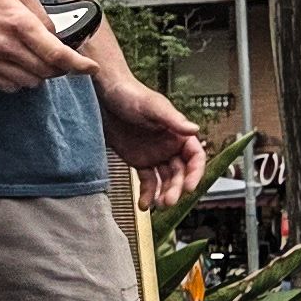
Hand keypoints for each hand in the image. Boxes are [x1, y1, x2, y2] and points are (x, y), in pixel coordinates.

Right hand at [0, 0, 101, 92]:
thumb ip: (42, 15)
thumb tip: (55, 35)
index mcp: (20, 24)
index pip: (58, 54)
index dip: (79, 65)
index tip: (90, 68)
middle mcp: (6, 45)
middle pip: (47, 72)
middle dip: (61, 67)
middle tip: (61, 58)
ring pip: (31, 82)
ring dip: (41, 74)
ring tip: (36, 59)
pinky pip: (9, 86)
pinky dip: (20, 80)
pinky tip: (19, 66)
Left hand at [97, 73, 209, 207]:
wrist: (104, 97)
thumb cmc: (131, 95)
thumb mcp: (153, 107)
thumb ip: (174, 120)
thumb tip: (195, 130)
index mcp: (179, 133)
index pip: (196, 157)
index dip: (195, 173)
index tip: (190, 186)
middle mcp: (170, 146)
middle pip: (181, 173)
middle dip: (176, 188)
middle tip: (169, 200)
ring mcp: (156, 155)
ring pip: (166, 180)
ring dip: (164, 193)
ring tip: (158, 204)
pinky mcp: (139, 161)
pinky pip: (147, 181)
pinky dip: (147, 193)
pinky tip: (144, 204)